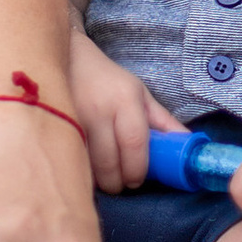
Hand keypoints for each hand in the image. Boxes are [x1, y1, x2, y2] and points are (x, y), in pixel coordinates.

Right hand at [65, 32, 178, 193]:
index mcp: (125, 99)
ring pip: (87, 165)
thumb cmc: (108, 80)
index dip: (136, 169)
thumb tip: (188, 144)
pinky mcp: (53, 126)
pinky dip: (79, 168)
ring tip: (102, 175)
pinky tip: (84, 164)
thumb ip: (162, 122)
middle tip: (119, 184)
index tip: (136, 181)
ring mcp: (72, 118)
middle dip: (116, 182)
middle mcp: (99, 109)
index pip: (135, 142)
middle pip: (109, 161)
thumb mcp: (139, 94)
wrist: (65, 57)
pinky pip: (69, 159)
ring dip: (97, 179)